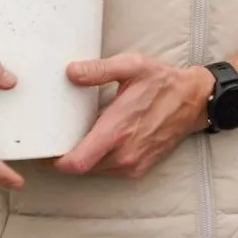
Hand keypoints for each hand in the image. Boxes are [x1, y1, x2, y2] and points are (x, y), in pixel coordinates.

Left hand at [54, 53, 213, 178]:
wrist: (195, 101)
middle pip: (80, 168)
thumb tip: (70, 72)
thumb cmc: (163, 83)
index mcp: (117, 131)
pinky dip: (98, 161)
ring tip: (73, 139)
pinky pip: (109, 170)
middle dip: (64, 158)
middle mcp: (124, 153)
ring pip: (94, 171)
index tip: (43, 150)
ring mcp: (133, 164)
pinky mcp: (140, 167)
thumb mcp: (132, 66)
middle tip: (52, 141)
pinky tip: (96, 142)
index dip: (54, 162)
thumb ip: (99, 70)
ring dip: (82, 159)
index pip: (76, 162)